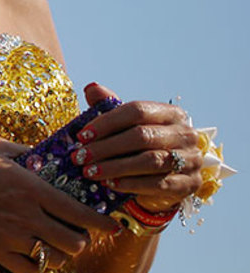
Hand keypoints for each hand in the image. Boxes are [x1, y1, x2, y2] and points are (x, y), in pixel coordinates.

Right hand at [0, 139, 115, 272]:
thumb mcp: (1, 147)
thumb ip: (29, 152)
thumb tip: (46, 154)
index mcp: (34, 189)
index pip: (80, 211)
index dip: (102, 223)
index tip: (113, 227)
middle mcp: (29, 216)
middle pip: (74, 242)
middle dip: (83, 240)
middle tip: (80, 234)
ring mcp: (14, 237)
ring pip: (56, 259)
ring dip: (63, 254)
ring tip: (59, 246)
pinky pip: (31, 271)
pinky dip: (40, 268)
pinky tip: (37, 257)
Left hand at [72, 83, 203, 211]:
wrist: (166, 180)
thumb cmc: (142, 147)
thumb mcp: (128, 126)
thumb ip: (110, 106)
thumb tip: (91, 88)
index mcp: (171, 113)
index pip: (137, 111)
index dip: (107, 122)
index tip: (82, 135)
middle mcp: (185, 134)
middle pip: (142, 136)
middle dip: (106, 147)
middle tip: (80, 157)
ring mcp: (191, 160)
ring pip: (149, 160)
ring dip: (115, 167)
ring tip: (90, 172)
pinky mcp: (190, 184)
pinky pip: (158, 184)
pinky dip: (131, 183)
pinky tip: (110, 184)